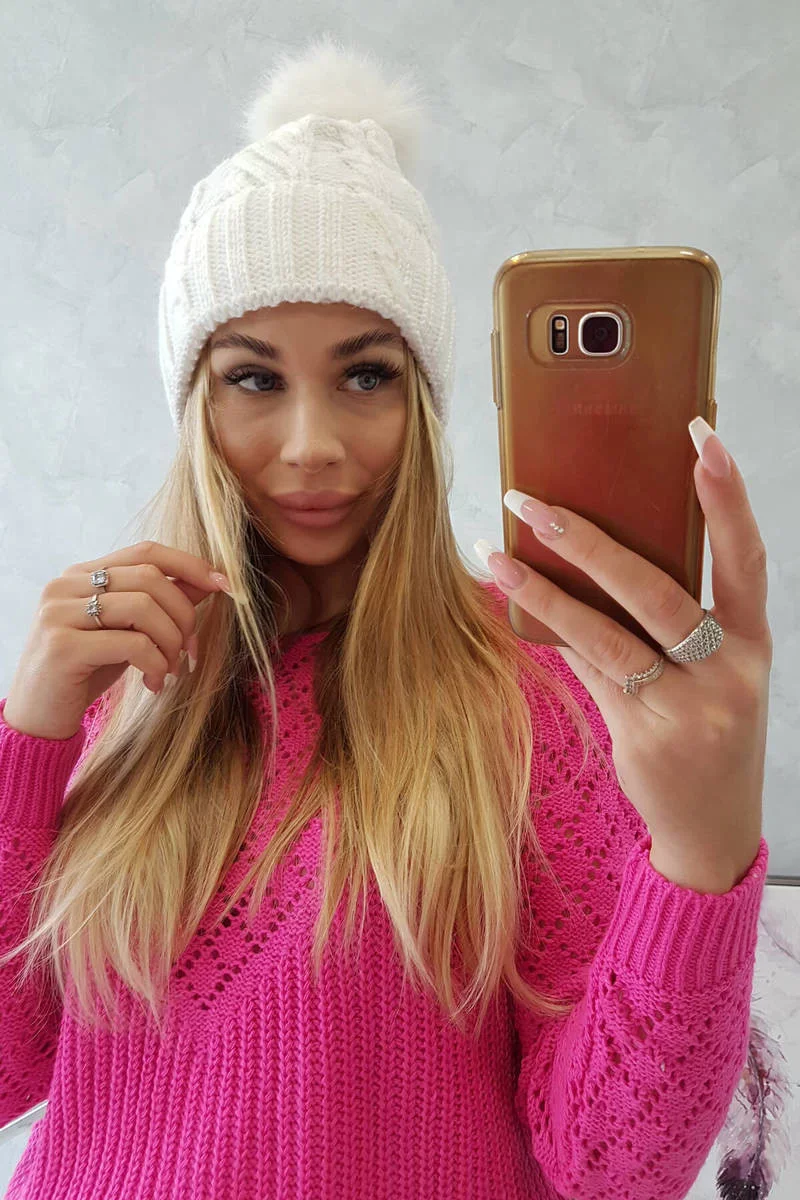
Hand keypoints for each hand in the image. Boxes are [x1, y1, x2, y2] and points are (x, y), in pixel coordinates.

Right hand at [3, 542, 229, 741]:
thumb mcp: (126, 631)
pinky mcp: (62, 646)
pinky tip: (154, 683)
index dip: (190, 564)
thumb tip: (206, 582)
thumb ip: (157, 604)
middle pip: (150, 578)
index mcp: (81, 574)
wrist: (38, 718)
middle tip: (190, 651)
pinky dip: (156, 663)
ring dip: (171, 642)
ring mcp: (59, 613)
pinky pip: (132, 643)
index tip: (225, 585)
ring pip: (143, 607)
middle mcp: (66, 584)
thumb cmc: (85, 672)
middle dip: (184, 615)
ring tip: (170, 670)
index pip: (146, 551)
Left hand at [476, 417, 771, 892]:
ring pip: (606, 635)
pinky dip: (552, 636)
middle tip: (534, 500)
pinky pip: (588, 672)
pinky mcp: (644, 736)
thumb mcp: (714, 673)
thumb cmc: (710, 730)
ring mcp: (688, 708)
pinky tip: (512, 606)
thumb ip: (669, 620)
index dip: (725, 496)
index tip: (700, 437)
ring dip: (545, 590)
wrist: (714, 828)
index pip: (744, 556)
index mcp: (754, 642)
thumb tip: (597, 550)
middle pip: (657, 591)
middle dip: (591, 542)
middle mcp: (729, 671)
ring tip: (495, 553)